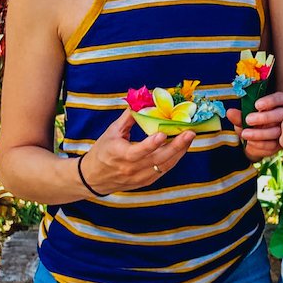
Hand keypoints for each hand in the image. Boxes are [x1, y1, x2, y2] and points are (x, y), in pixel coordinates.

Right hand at [80, 109, 194, 194]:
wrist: (93, 178)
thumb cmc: (102, 152)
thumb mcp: (111, 132)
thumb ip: (128, 117)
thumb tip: (142, 101)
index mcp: (118, 155)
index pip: (137, 152)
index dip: (151, 144)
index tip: (163, 134)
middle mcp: (130, 169)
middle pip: (157, 159)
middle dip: (176, 146)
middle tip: (189, 133)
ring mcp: (139, 177)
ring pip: (164, 166)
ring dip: (179, 151)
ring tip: (190, 137)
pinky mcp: (146, 181)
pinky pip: (164, 170)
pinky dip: (174, 158)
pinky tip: (182, 147)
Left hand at [227, 91, 282, 161]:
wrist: (252, 143)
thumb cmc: (250, 125)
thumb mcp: (242, 120)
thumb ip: (238, 116)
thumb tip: (230, 112)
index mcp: (276, 104)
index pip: (280, 98)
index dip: (270, 101)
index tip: (257, 105)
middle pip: (281, 114)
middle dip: (265, 117)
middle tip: (248, 120)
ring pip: (277, 131)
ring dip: (260, 133)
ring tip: (245, 134)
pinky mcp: (280, 144)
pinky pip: (273, 145)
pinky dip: (260, 144)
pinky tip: (250, 143)